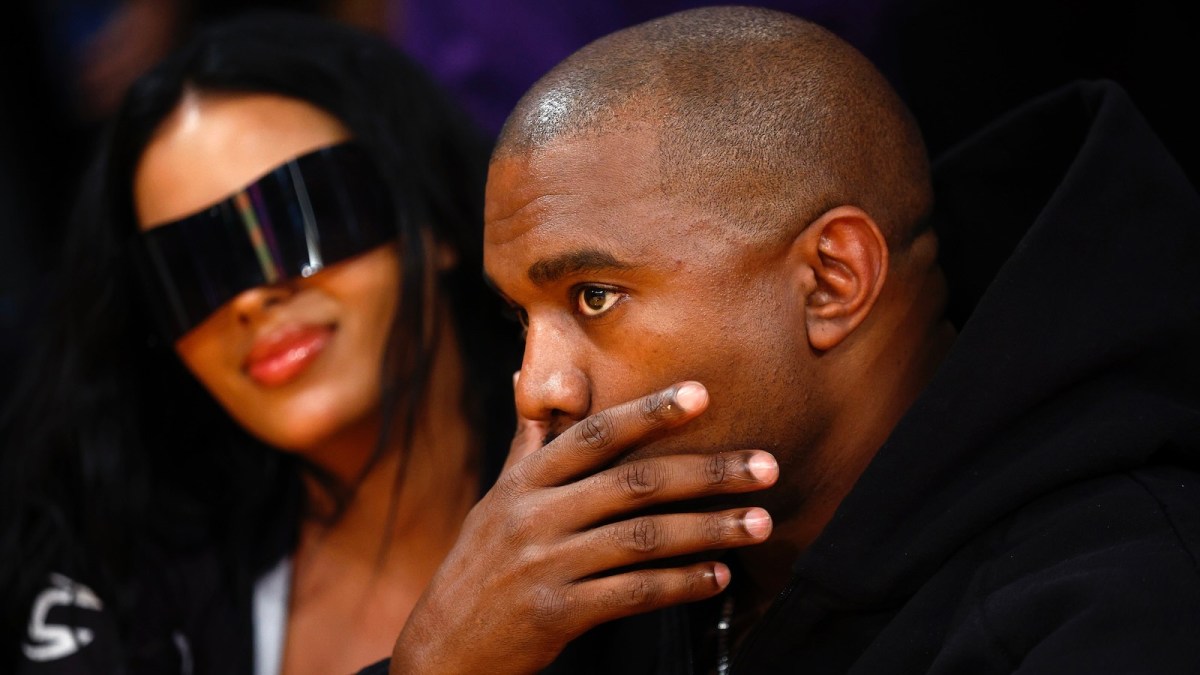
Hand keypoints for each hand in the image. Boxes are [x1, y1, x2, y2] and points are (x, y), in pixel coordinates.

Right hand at [388, 381, 777, 673]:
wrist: (441, 647)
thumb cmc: (479, 565)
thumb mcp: (497, 499)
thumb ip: (528, 445)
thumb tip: (527, 380)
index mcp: (526, 482)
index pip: (594, 435)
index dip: (649, 412)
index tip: (702, 394)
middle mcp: (535, 516)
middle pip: (635, 483)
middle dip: (708, 472)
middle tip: (767, 466)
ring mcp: (545, 565)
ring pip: (642, 539)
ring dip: (709, 529)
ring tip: (760, 524)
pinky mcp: (556, 614)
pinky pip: (631, 594)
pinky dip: (680, 584)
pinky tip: (719, 578)